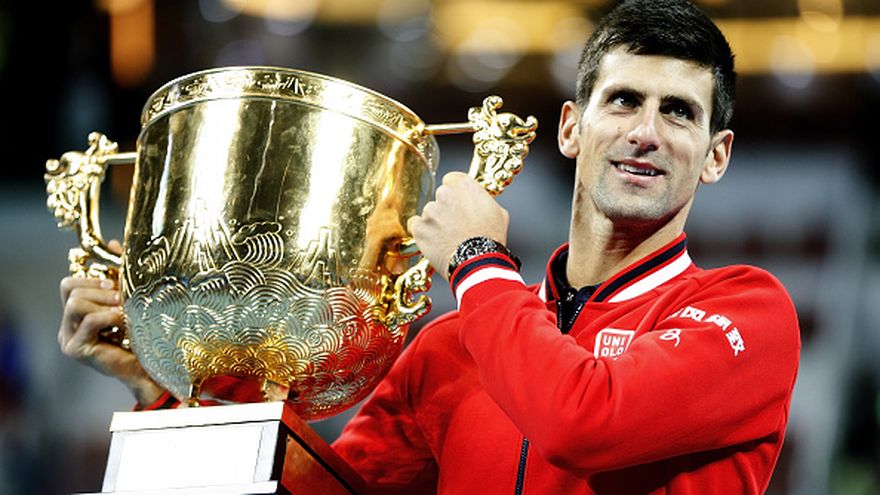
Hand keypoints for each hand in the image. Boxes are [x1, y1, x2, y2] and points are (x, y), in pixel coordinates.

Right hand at [58, 240, 164, 405]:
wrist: (151, 366)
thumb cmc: (142, 334)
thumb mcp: (129, 298)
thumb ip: (119, 273)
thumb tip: (114, 243)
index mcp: (75, 315)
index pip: (68, 285)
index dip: (90, 278)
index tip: (113, 283)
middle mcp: (67, 327)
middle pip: (71, 291)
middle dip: (99, 290)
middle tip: (122, 298)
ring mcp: (69, 339)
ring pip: (75, 303)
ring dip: (103, 302)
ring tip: (123, 310)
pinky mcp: (76, 350)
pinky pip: (88, 320)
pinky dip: (109, 315)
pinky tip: (124, 321)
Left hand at [407, 172, 509, 279]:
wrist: (478, 261)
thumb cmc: (490, 239)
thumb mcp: (499, 213)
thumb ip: (484, 201)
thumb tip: (481, 202)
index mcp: (463, 185)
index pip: (452, 180)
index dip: (456, 193)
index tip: (459, 203)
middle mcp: (443, 193)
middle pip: (440, 197)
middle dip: (446, 208)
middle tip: (456, 224)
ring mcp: (429, 211)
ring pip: (429, 213)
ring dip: (435, 222)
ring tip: (449, 238)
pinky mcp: (419, 228)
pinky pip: (415, 226)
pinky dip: (423, 233)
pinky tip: (434, 242)